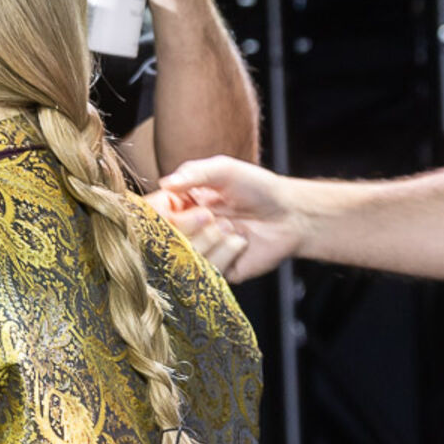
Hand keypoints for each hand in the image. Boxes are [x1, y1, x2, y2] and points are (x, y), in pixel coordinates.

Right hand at [154, 156, 301, 281]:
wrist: (290, 215)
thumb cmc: (258, 188)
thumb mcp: (223, 170)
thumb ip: (193, 173)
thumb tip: (165, 183)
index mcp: (182, 205)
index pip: (154, 214)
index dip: (162, 214)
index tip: (176, 205)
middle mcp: (187, 230)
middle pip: (166, 239)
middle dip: (190, 225)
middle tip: (211, 214)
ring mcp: (201, 252)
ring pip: (186, 256)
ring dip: (212, 238)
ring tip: (231, 226)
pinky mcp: (217, 272)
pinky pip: (209, 270)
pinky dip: (227, 252)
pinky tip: (241, 241)